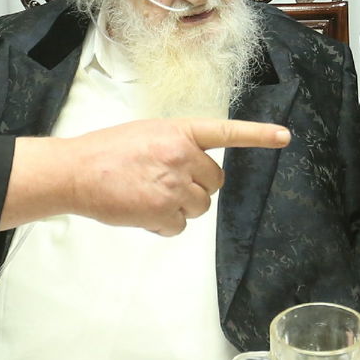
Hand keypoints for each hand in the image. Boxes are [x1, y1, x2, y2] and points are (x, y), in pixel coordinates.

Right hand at [2, 118, 289, 233]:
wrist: (74, 171)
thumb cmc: (107, 152)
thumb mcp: (149, 134)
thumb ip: (178, 146)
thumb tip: (196, 169)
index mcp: (180, 132)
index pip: (227, 131)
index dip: (258, 136)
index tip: (285, 137)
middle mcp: (181, 155)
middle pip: (215, 183)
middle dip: (197, 188)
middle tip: (167, 185)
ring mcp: (172, 183)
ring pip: (199, 207)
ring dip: (180, 208)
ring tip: (149, 197)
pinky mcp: (160, 209)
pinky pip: (178, 227)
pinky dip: (163, 226)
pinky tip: (142, 213)